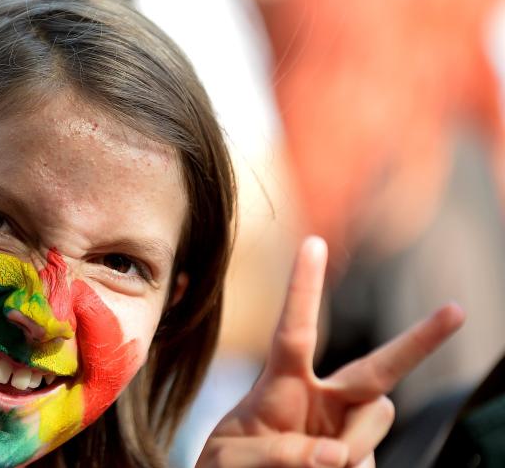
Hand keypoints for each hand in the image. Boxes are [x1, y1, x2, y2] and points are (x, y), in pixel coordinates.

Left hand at [197, 237, 463, 467]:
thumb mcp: (230, 460)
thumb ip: (274, 453)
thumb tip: (334, 455)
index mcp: (281, 386)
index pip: (294, 331)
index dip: (303, 288)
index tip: (313, 241)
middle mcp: (322, 402)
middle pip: (376, 370)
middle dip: (419, 340)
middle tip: (456, 310)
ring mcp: (347, 433)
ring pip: (377, 421)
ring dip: (353, 444)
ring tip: (317, 466)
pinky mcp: (364, 461)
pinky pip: (371, 463)